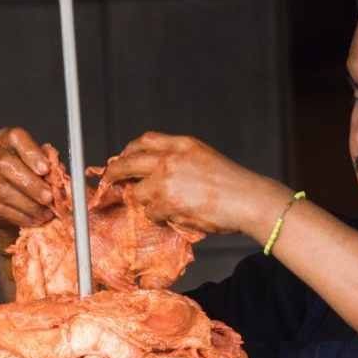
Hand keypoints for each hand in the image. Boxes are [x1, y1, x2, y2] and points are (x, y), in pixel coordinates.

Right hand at [0, 126, 57, 235]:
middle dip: (31, 184)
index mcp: (8, 138)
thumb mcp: (40, 165)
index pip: (17, 138)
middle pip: (6, 165)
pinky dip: (19, 216)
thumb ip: (50, 168)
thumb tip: (60, 177)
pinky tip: (33, 219)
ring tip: (45, 213)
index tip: (46, 169)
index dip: (32, 154)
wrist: (3, 194)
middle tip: (48, 198)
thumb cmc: (26, 175)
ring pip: (2, 190)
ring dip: (28, 205)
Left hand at [104, 132, 293, 239]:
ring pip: (139, 192)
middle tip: (110, 180)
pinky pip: (151, 212)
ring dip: (146, 202)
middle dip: (114, 172)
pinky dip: (159, 217)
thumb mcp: (203, 158)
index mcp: (182, 144)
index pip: (144, 141)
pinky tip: (174, 216)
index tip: (123, 158)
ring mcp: (166, 179)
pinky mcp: (166, 201)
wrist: (247, 199)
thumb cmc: (232, 184)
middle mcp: (170, 158)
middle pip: (128, 162)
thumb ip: (179, 160)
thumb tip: (155, 171)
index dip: (129, 151)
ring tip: (164, 207)